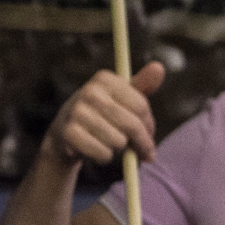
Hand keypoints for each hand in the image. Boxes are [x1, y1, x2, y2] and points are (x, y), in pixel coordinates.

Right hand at [43, 61, 165, 166]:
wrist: (65, 133)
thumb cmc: (103, 114)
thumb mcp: (122, 98)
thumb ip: (142, 85)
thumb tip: (159, 67)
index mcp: (105, 79)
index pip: (141, 106)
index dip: (149, 125)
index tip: (149, 134)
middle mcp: (89, 91)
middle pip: (132, 125)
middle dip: (142, 142)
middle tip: (144, 152)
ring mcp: (77, 112)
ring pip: (119, 141)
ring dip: (119, 149)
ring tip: (111, 144)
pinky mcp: (69, 134)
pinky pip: (103, 153)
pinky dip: (105, 157)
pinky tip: (97, 150)